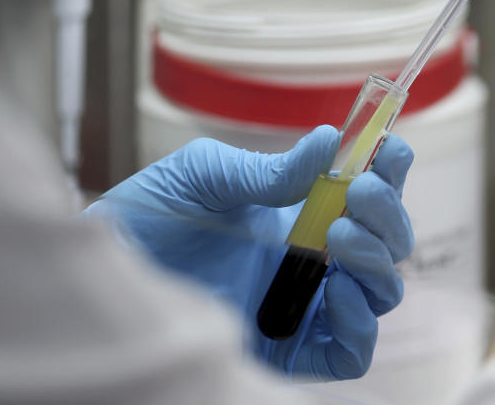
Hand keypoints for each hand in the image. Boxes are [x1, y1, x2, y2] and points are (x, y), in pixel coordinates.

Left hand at [83, 127, 414, 379]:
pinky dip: (360, 325)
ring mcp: (303, 304)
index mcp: (300, 211)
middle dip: (387, 216)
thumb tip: (328, 143)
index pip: (367, 194)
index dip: (390, 171)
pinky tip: (334, 291)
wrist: (103, 268)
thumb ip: (268, 169)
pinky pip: (350, 351)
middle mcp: (311, 258)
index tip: (391, 149)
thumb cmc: (150, 215)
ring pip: (381, 294)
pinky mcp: (288, 350)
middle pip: (388, 245)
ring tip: (340, 234)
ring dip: (378, 262)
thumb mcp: (205, 175)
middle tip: (357, 194)